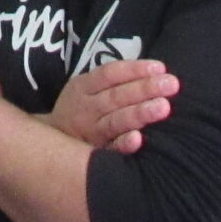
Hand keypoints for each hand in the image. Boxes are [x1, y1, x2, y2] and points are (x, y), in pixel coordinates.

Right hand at [42, 59, 178, 154]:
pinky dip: (123, 145)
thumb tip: (155, 72)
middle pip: (116, 96)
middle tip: (171, 84)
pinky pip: (110, 150)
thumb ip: (112, 82)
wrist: (49, 147)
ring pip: (115, 121)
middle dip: (145, 89)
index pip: (110, 74)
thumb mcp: (85, 89)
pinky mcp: (95, 153)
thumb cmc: (80, 111)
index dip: (135, 70)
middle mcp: (86, 109)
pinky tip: (138, 140)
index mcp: (82, 88)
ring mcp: (90, 132)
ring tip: (163, 107)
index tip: (161, 68)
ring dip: (139, 113)